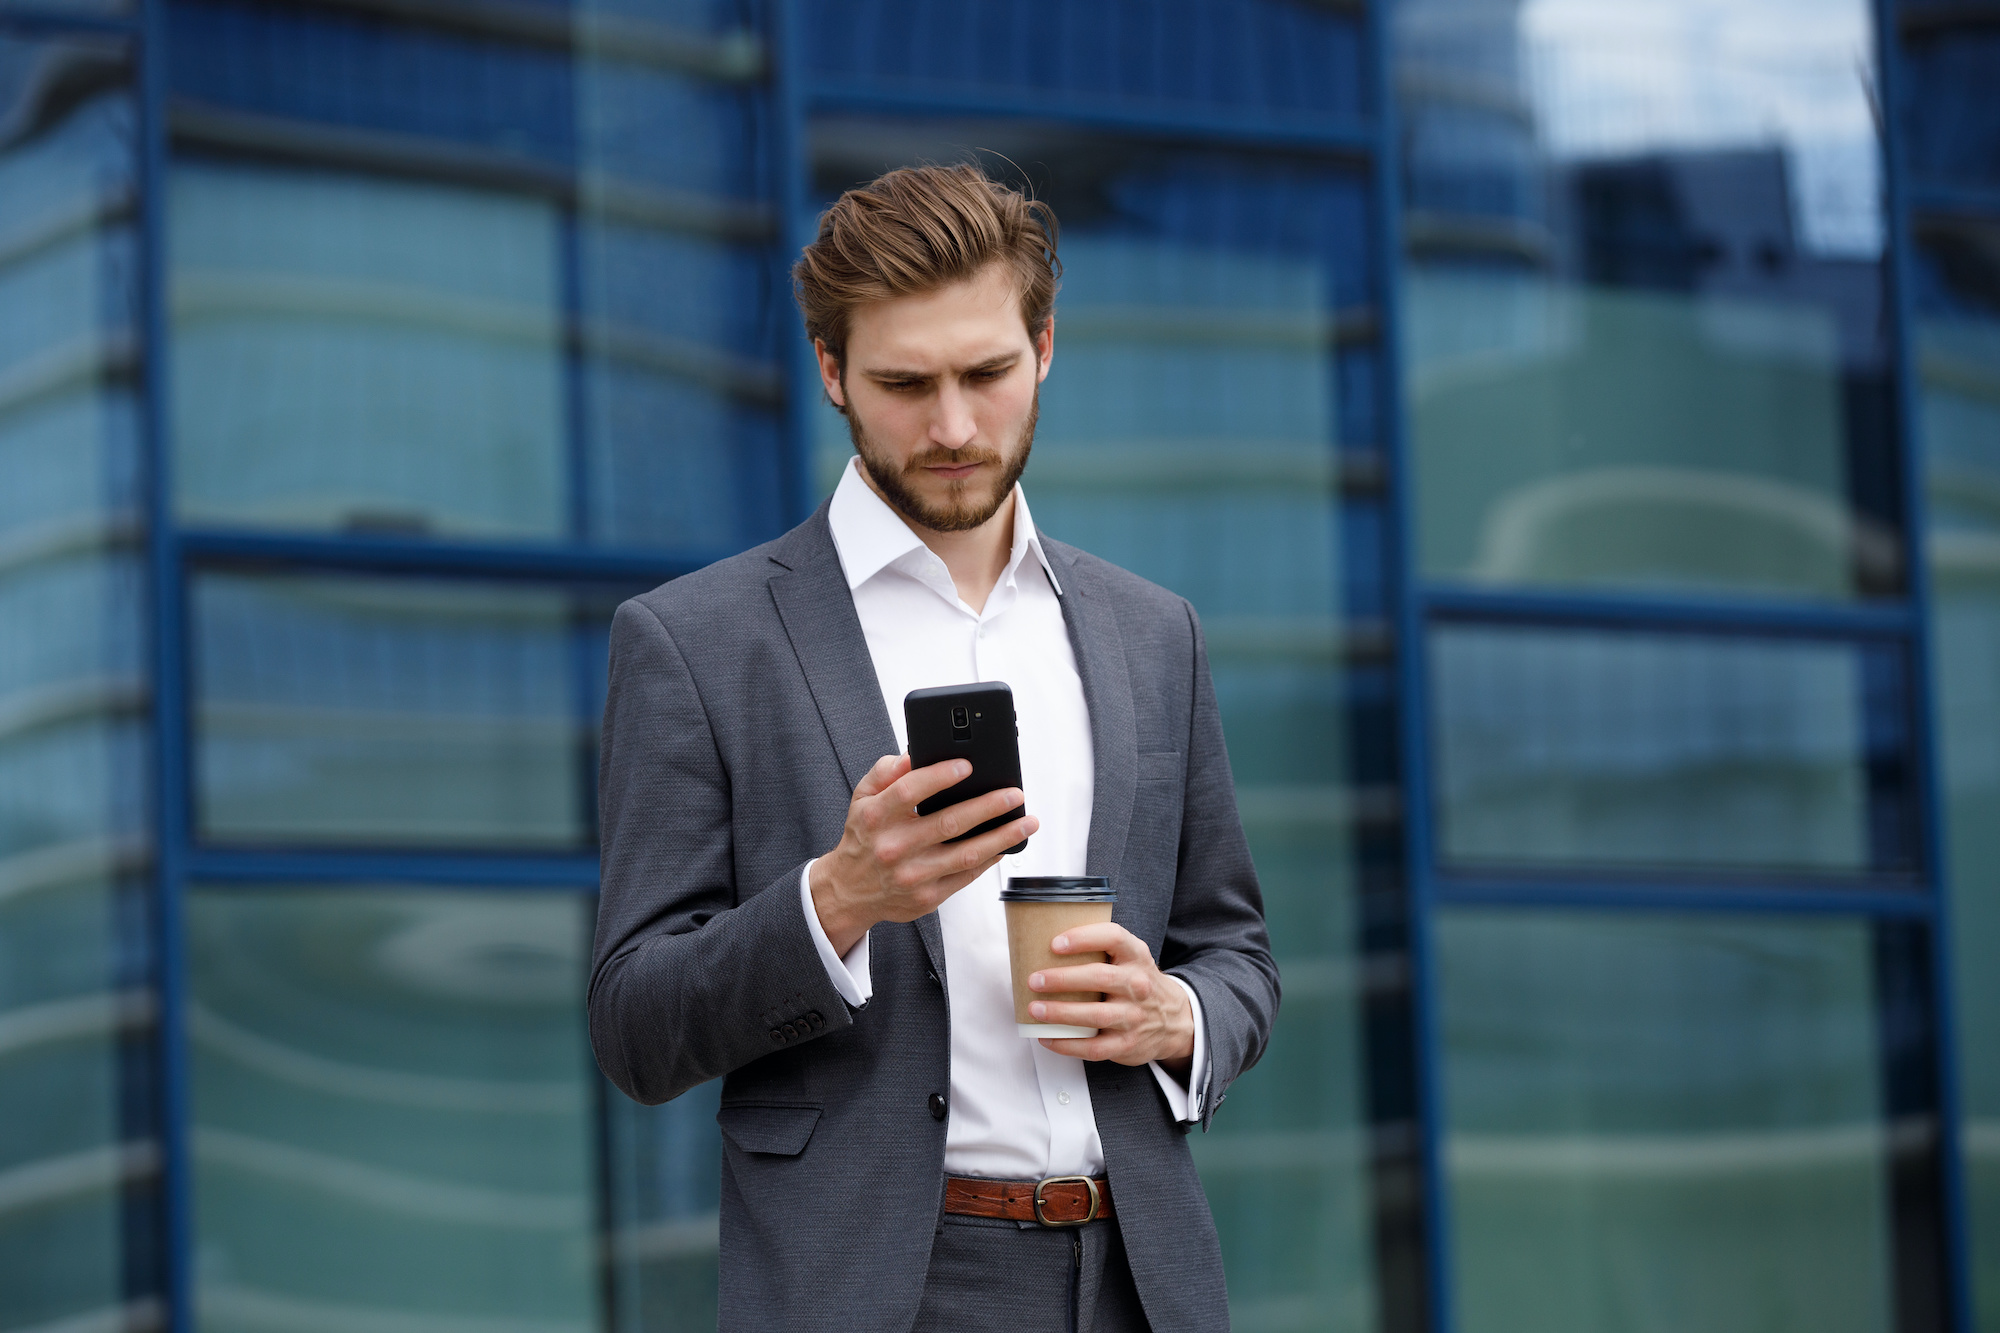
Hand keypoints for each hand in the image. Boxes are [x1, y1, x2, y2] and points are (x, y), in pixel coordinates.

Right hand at [810, 753, 1038, 955]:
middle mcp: (893, 847)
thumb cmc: (864, 837)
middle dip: (988, 806)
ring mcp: (912, 876)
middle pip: (948, 823)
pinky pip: (966, 876)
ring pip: (966, 854)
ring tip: (1027, 821)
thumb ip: (885, 772)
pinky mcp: (927, 898)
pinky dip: (990, 859)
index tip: (967, 766)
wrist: (850, 890)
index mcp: (875, 817)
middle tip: (1015, 794)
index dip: (940, 776)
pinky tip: (1006, 845)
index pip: (909, 791)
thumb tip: (913, 754)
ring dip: (1003, 837)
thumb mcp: (862, 798)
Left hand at [1028, 922, 1194, 1075]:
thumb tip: (1043, 943)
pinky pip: (1094, 1048)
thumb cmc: (1138, 983)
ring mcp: (1134, 1016)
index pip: (1113, 937)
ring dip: (1061, 1013)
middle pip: (1100, 978)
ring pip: (1095, 1015)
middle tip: (1035, 980)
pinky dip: (1067, 1044)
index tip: (1055, 943)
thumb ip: (1100, 949)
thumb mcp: (1131, 958)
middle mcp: (1138, 984)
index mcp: (1135, 956)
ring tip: (1035, 1009)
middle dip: (1062, 979)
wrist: (1174, 1020)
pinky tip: (1047, 1038)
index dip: (1083, 938)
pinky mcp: (1127, 1044)